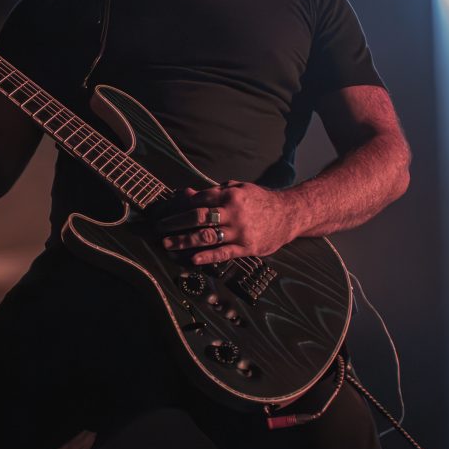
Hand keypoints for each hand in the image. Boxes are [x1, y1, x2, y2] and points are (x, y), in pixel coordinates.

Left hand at [156, 182, 295, 263]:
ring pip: (207, 237)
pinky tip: (192, 259)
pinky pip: (224, 253)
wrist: (289, 213)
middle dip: (175, 223)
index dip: (177, 206)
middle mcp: (233, 212)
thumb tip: (186, 194)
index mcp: (229, 195)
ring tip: (168, 244)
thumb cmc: (259, 200)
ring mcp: (240, 231)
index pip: (197, 200)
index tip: (163, 211)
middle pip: (197, 217)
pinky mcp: (247, 247)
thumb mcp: (237, 189)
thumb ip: (212, 192)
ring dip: (184, 241)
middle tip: (158, 228)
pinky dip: (207, 256)